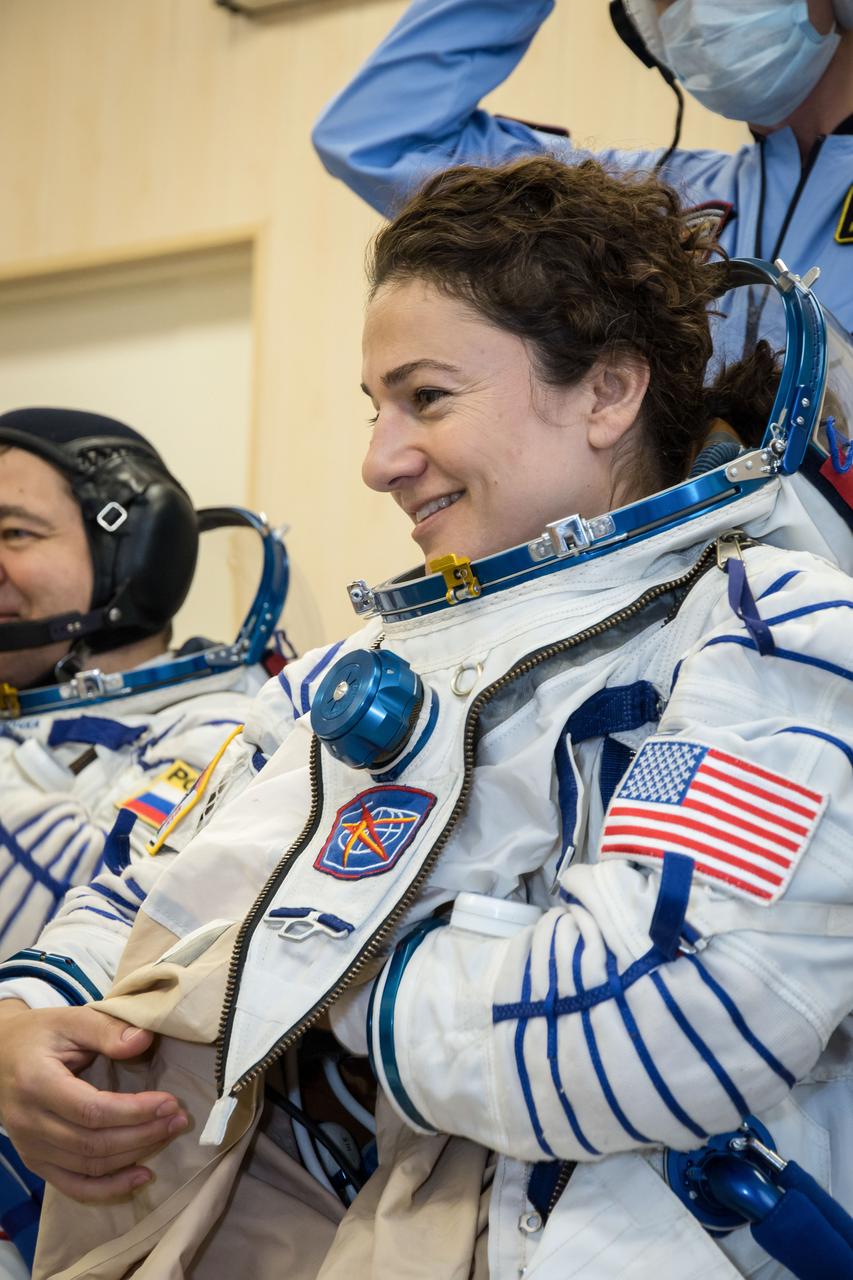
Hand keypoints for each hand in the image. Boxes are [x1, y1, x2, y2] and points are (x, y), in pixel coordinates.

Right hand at [0, 1000, 188, 1201]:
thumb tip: (144, 1040)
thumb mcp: (70, 1020)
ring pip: (88, 1166)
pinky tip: (140, 1176)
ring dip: (134, 1155)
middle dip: (143, 1134)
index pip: (91, 1110)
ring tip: (168, 1135)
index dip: (134, 1111)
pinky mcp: (35, 1161)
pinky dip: (108, 1187)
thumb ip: (106, 1029)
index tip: (169, 1102)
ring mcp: (30, 1147)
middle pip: (93, 1143)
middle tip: (178, 1118)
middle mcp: (29, 1122)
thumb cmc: (40, 1035)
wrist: (0, 1056)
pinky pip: (73, 1185)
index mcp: (36, 1083)